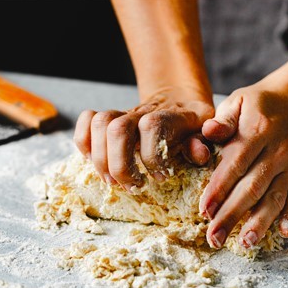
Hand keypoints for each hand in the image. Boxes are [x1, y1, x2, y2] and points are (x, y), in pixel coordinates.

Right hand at [73, 87, 214, 190]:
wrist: (177, 100)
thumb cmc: (190, 126)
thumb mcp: (203, 134)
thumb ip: (201, 144)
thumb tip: (199, 155)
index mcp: (169, 116)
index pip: (151, 127)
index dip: (153, 156)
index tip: (160, 177)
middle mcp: (141, 113)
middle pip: (117, 128)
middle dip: (119, 164)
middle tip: (131, 186)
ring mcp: (122, 114)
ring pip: (99, 123)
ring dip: (100, 158)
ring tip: (112, 180)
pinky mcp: (107, 120)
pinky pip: (86, 121)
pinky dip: (83, 142)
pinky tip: (94, 161)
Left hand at [199, 82, 287, 248]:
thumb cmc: (257, 104)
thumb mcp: (238, 101)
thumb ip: (222, 119)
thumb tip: (209, 131)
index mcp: (257, 132)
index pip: (235, 164)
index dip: (219, 189)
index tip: (204, 210)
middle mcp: (276, 152)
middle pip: (252, 188)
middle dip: (232, 215)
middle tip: (214, 237)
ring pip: (274, 198)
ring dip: (259, 222)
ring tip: (244, 244)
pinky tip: (283, 233)